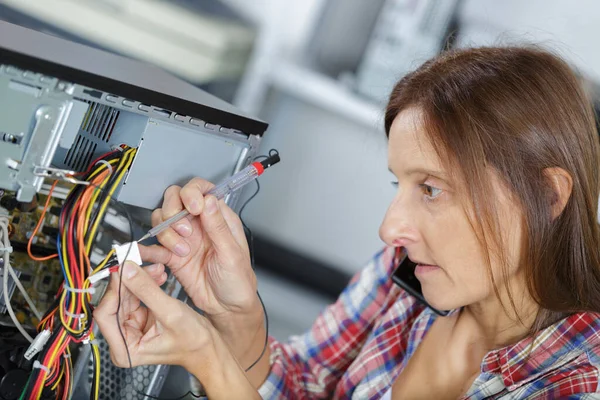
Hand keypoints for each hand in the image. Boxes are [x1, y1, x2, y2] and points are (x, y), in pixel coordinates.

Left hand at [93, 261, 256, 397]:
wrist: (207, 346)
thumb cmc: (192, 341)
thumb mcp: (170, 313)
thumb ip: (147, 290)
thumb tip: (126, 271)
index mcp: (124, 349)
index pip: (106, 314)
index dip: (113, 290)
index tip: (122, 270)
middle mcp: (123, 340)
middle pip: (114, 302)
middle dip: (130, 281)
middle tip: (140, 262)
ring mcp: (130, 329)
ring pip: (125, 295)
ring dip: (140, 279)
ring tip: (156, 269)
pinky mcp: (139, 319)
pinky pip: (135, 295)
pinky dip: (145, 283)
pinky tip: (157, 276)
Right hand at [140, 178, 259, 322]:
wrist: (228, 309)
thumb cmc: (238, 281)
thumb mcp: (232, 253)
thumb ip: (219, 227)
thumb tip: (210, 201)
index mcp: (219, 218)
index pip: (201, 190)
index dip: (192, 193)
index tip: (192, 208)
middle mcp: (200, 224)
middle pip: (175, 200)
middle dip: (173, 211)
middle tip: (183, 230)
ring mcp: (184, 238)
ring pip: (162, 220)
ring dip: (167, 233)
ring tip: (182, 251)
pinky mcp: (172, 255)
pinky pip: (155, 246)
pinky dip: (151, 249)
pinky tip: (159, 256)